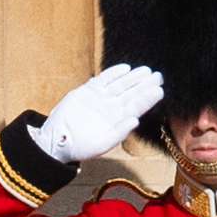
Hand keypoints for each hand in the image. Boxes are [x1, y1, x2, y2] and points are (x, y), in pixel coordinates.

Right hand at [30, 64, 165, 163]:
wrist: (57, 141)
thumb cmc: (80, 147)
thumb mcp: (102, 144)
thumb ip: (119, 132)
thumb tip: (136, 121)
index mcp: (118, 121)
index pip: (137, 107)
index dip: (148, 98)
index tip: (159, 90)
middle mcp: (112, 108)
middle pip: (132, 93)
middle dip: (145, 85)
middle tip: (158, 76)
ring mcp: (100, 98)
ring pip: (120, 85)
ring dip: (133, 77)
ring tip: (145, 70)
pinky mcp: (88, 91)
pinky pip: (103, 79)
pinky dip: (113, 73)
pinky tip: (125, 69)